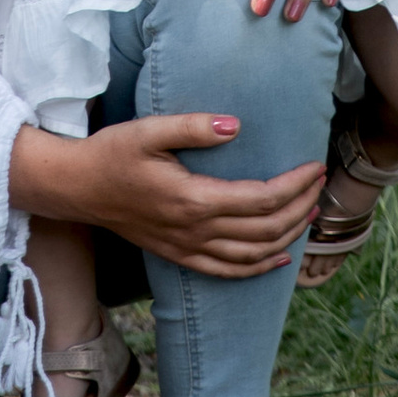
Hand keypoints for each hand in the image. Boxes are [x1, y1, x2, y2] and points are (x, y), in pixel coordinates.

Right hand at [11, 113, 323, 280]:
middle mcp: (195, 230)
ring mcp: (187, 248)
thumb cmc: (112, 153)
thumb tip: (236, 125)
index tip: (315, 166)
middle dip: (300, 208)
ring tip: (309, 215)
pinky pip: (227, 271)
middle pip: (265, 230)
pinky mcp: (179, 255)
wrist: (78, 188)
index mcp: (193, 199)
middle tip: (320, 184)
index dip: (294, 186)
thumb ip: (194, 127)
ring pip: (252, 255)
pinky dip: (258, 268)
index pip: (261, 199)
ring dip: (287, 237)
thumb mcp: (149, 130)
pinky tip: (278, 259)